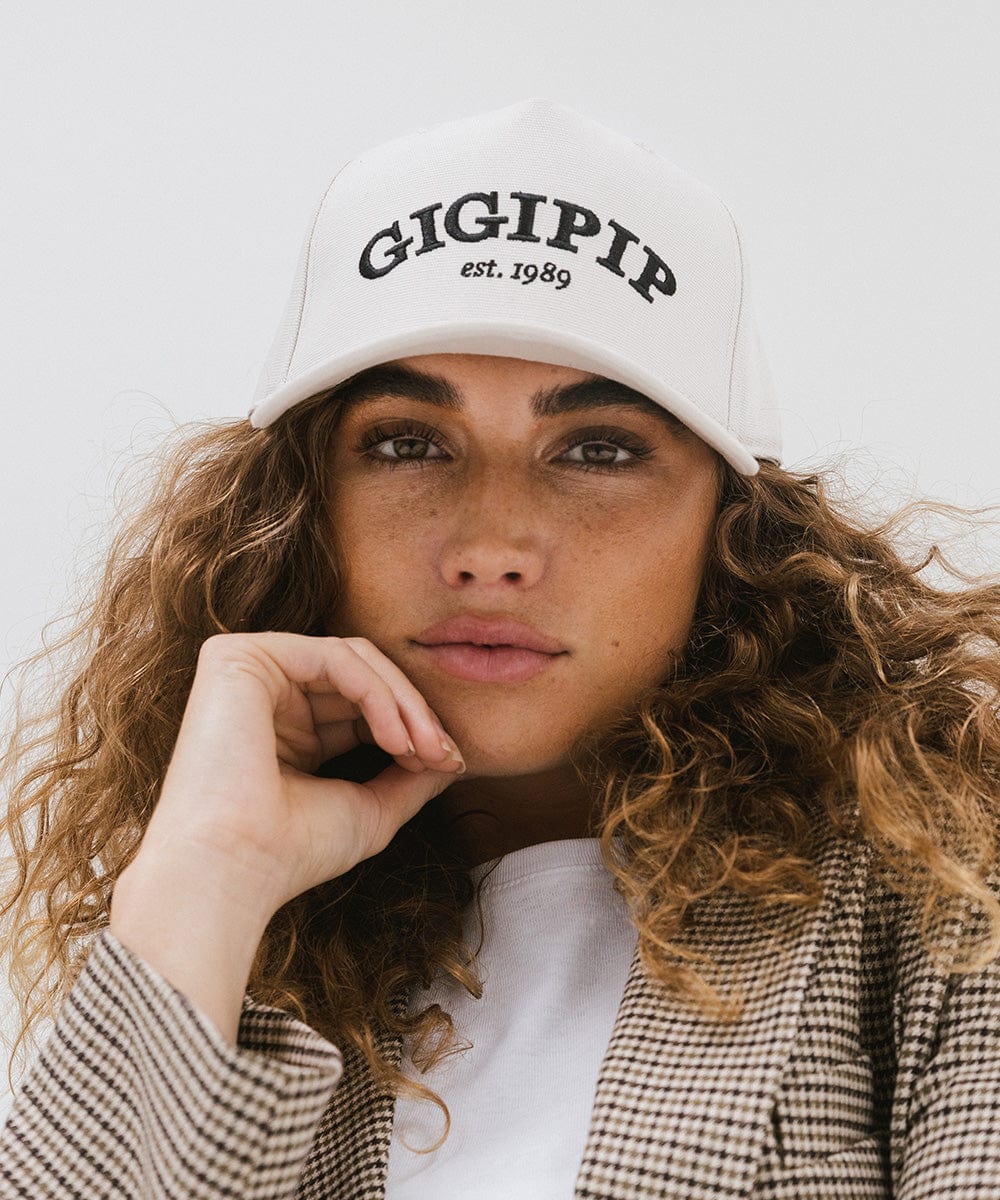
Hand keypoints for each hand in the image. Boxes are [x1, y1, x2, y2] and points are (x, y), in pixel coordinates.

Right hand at [125, 632, 463, 919]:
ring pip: (354, 657)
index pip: (362, 700)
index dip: (412, 725)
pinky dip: (378, 693)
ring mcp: (247, 670)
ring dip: (404, 703)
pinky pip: (334, 655)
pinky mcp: (238, 657)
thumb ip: (409, 778)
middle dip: (415, 712)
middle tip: (447, 754)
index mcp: (287, 728)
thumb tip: (452, 757)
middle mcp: (264, 693)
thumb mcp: (368, 810)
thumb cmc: (290, 853)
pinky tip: (396, 739)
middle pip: (362, 671)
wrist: (232, 870)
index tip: (451, 762)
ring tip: (427, 749)